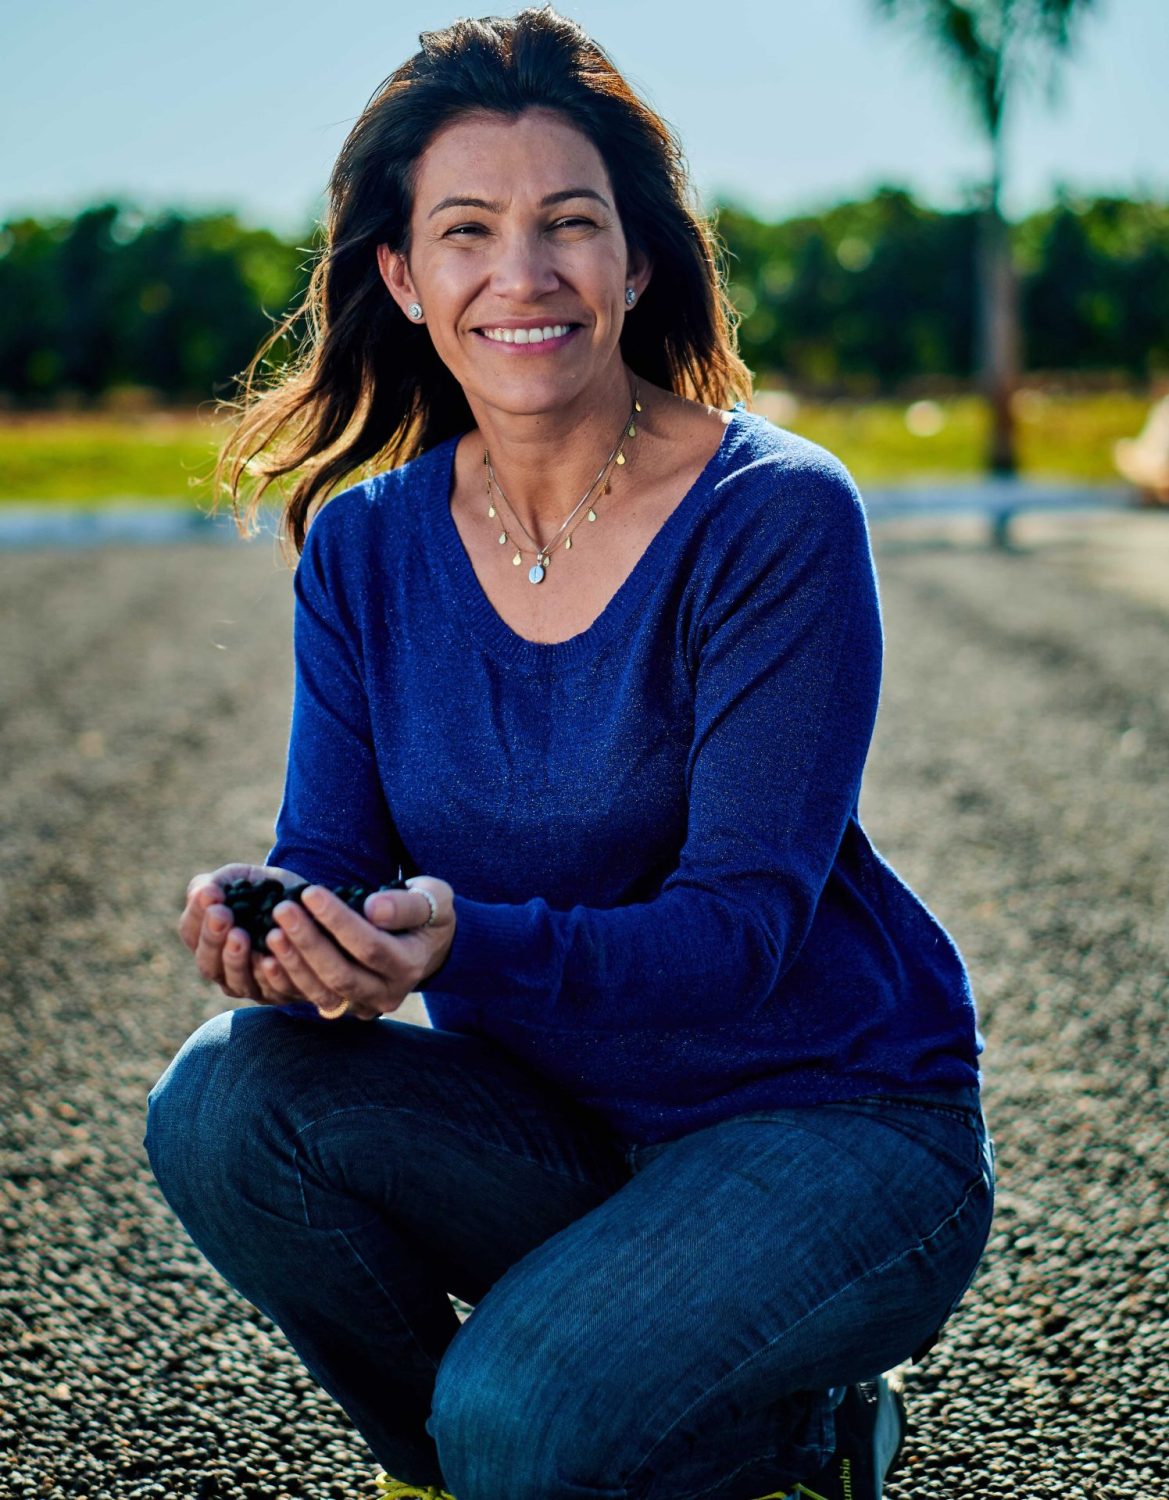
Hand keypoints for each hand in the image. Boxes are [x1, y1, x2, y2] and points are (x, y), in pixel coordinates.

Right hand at [179, 862, 305, 1004]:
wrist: (312, 906)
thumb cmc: (270, 892)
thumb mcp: (244, 879)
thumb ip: (220, 882)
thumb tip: (202, 891)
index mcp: (209, 939)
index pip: (191, 932)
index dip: (197, 914)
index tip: (211, 894)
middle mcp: (224, 968)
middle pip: (208, 963)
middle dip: (213, 938)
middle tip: (222, 915)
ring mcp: (251, 985)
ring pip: (236, 981)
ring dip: (236, 959)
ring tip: (240, 935)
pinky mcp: (280, 994)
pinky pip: (272, 990)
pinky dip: (269, 976)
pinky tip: (270, 959)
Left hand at [257, 878, 455, 1019]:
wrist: (428, 946)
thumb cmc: (428, 912)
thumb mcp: (433, 898)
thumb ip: (407, 904)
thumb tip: (373, 908)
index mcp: (410, 964)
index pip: (369, 946)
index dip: (338, 921)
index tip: (310, 892)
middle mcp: (388, 993)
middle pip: (341, 974)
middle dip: (308, 942)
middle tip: (281, 909)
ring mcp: (365, 1006)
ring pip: (322, 992)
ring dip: (293, 963)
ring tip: (270, 931)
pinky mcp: (344, 1007)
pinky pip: (311, 999)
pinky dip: (287, 980)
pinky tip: (265, 957)